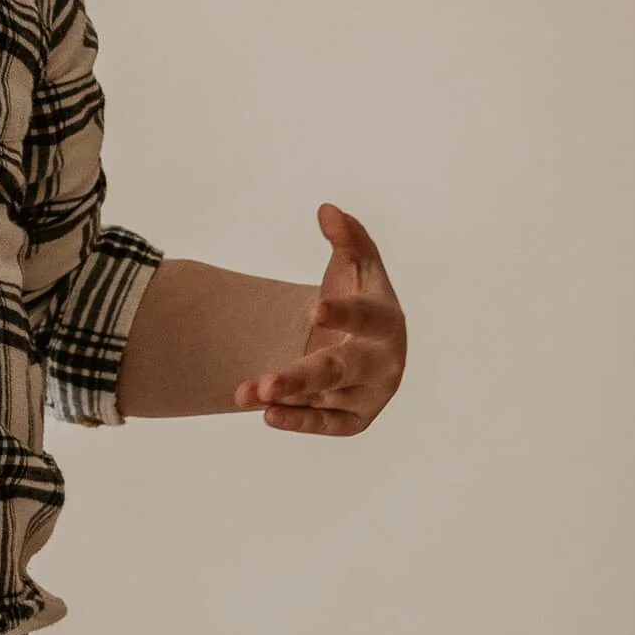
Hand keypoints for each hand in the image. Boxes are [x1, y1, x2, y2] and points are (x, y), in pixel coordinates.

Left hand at [235, 203, 405, 435]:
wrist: (365, 343)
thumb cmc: (360, 297)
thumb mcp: (358, 265)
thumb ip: (348, 238)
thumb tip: (328, 210)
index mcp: (387, 321)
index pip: (367, 317)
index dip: (343, 313)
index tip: (313, 310)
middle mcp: (383, 362)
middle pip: (341, 369)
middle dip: (301, 376)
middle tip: (265, 381)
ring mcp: (369, 394)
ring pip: (326, 399)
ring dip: (288, 398)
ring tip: (247, 393)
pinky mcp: (355, 418)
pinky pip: (326, 425)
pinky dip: (298, 421)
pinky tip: (266, 414)